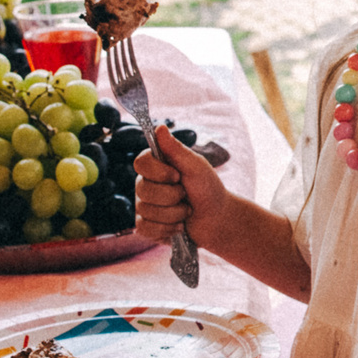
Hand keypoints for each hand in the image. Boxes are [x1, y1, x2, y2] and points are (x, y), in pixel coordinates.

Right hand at [134, 123, 229, 246]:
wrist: (216, 219)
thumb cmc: (208, 189)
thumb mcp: (196, 166)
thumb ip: (176, 149)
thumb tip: (159, 128)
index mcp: (156, 165)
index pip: (140, 163)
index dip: (158, 172)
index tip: (177, 176)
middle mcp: (145, 183)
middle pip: (143, 190)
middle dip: (172, 196)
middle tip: (186, 195)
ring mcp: (144, 205)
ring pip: (147, 211)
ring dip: (174, 214)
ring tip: (186, 211)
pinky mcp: (146, 226)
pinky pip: (146, 228)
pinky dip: (167, 229)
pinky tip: (178, 226)